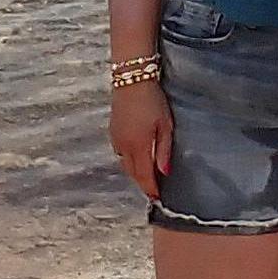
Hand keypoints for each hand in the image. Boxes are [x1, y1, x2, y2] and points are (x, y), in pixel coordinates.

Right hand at [112, 77, 173, 202]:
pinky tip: (137, 158)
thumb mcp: (165, 125)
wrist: (132, 80)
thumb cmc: (153, 101)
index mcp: (139, 146)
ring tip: (147, 176)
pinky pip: (120, 154)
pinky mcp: (112, 132)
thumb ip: (164, 150)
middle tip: (154, 189)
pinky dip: (128, 161)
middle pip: (133, 173)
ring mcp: (116, 139)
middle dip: (143, 183)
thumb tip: (164, 172)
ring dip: (135, 173)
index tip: (157, 198)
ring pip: (125, 165)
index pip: (144, 175)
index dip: (150, 189)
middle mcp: (124, 147)